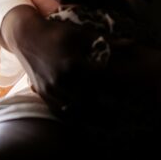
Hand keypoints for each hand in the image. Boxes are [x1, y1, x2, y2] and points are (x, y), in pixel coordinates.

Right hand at [0, 5, 126, 117]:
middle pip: (91, 103)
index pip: (102, 83)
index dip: (118, 92)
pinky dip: (77, 120)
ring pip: (76, 112)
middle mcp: (62, 81)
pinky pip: (62, 114)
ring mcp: (52, 91)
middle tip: (127, 118)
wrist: (27, 38)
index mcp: (74, 65)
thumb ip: (108, 42)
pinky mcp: (44, 96)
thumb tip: (133, 45)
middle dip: (109, 112)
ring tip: (113, 126)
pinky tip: (90, 124)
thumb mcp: (83, 34)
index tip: (133, 97)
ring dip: (95, 120)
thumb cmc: (58, 33)